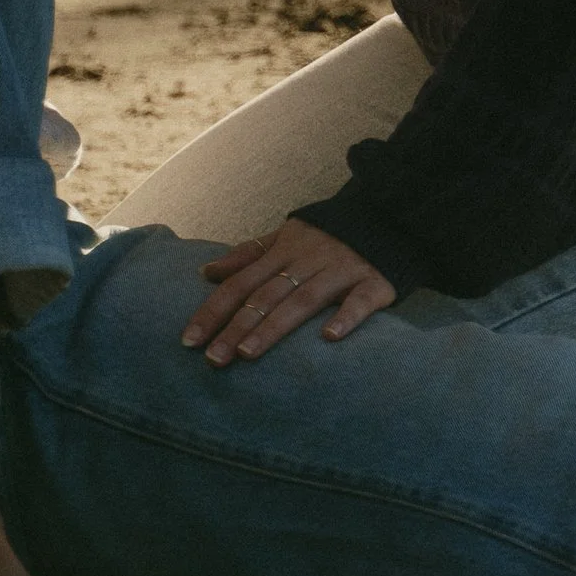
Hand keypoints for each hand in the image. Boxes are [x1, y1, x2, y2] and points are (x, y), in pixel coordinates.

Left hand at [182, 217, 397, 363]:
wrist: (387, 216)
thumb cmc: (327, 235)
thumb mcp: (285, 236)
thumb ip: (248, 254)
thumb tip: (206, 271)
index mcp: (284, 250)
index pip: (240, 282)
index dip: (214, 309)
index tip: (189, 340)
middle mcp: (307, 260)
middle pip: (266, 295)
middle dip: (236, 327)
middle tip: (212, 359)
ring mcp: (341, 271)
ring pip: (303, 299)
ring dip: (274, 326)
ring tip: (248, 353)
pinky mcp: (374, 283)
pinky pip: (359, 301)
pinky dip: (345, 317)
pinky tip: (329, 338)